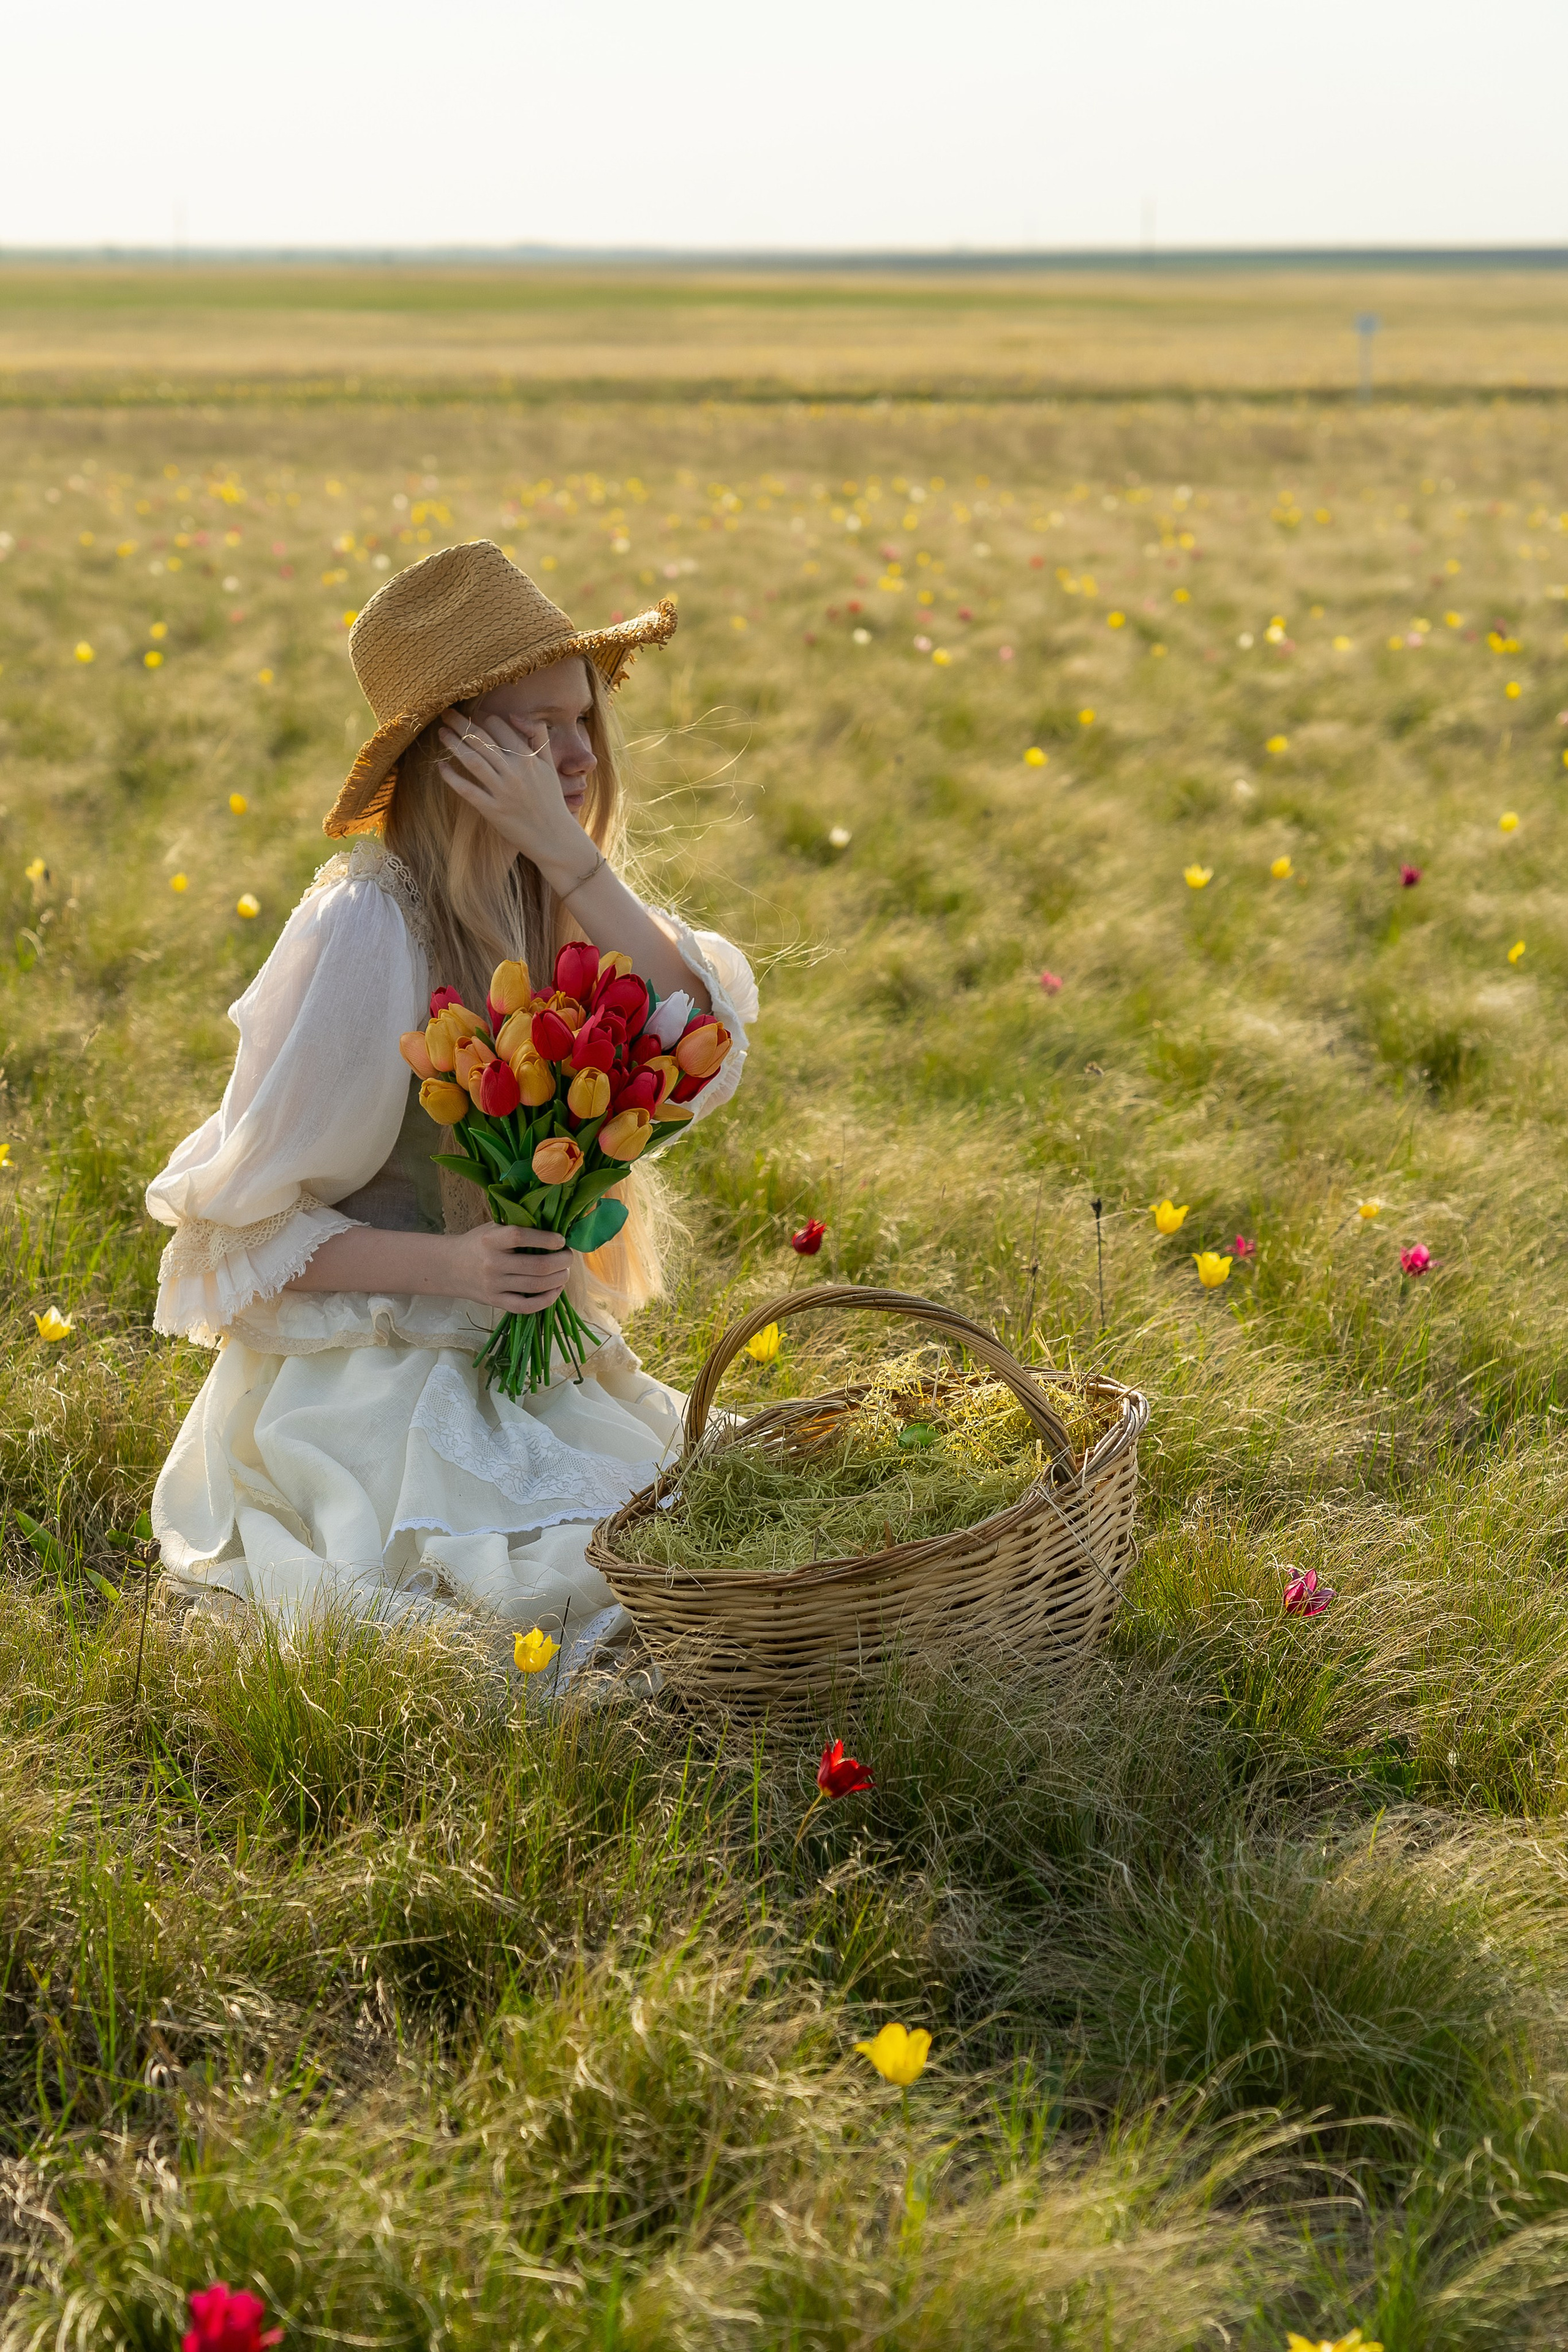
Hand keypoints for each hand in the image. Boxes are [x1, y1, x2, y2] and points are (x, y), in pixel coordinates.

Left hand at [437, 708, 593, 886]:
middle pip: (482, 739)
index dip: (483, 718)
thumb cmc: (551, 801)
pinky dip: (452, 777)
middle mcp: (515, 772)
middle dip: (461, 724)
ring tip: (442, 733)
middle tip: (446, 714)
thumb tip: (516, 716)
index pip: (500, 727)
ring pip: (472, 760)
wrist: (555, 838)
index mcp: (529, 758)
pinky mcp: (492, 810)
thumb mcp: (550, 765)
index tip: (472, 715)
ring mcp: (502, 791)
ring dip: (454, 744)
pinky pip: (467, 790)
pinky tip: (441, 767)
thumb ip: (539, 737)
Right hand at [448, 1221, 570, 1314]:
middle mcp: (492, 1263)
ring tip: (565, 1271)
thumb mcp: (492, 1228)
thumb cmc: (477, 1244)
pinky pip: (526, 1306)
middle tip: (568, 1257)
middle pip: (536, 1266)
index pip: (520, 1237)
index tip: (561, 1240)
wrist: (449, 1268)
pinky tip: (555, 1290)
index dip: (546, 1238)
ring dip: (559, 1279)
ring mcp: (494, 1285)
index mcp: (490, 1240)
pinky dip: (546, 1300)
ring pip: (536, 1286)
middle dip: (562, 1262)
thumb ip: (516, 1227)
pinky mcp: (496, 1302)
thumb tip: (553, 1227)